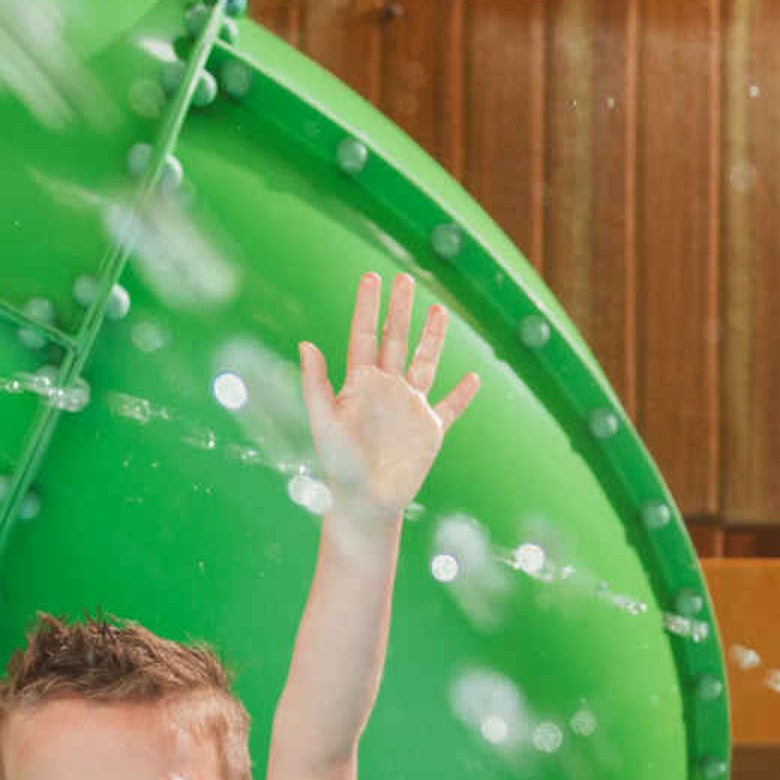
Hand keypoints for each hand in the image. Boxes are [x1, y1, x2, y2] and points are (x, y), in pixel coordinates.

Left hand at [300, 272, 477, 527]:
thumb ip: (315, 384)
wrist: (364, 502)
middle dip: (400, 310)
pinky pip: (450, 408)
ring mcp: (410, 408)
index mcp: (359, 385)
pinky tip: (474, 378)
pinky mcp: (430, 431)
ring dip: (433, 338)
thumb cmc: (338, 466)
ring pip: (425, 363)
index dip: (367, 307)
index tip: (371, 277)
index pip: (364, 336)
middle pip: (396, 340)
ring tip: (439, 309)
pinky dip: (462, 394)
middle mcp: (386, 390)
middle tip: (405, 280)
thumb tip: (305, 344)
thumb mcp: (323, 422)